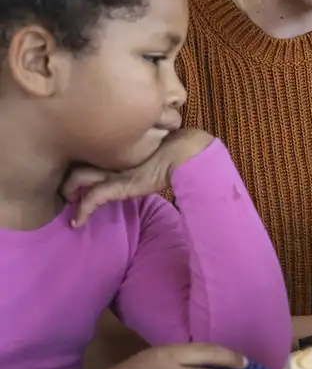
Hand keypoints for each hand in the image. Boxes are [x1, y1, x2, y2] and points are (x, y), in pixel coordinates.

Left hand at [63, 128, 214, 226]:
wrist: (188, 152)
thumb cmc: (180, 148)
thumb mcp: (160, 148)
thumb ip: (149, 149)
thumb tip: (151, 154)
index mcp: (119, 145)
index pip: (89, 149)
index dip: (81, 157)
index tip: (75, 169)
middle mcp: (112, 155)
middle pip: (78, 160)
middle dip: (69, 174)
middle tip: (66, 186)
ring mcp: (114, 169)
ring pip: (78, 176)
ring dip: (69, 191)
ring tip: (69, 201)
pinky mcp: (119, 185)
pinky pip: (93, 198)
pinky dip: (83, 211)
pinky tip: (77, 222)